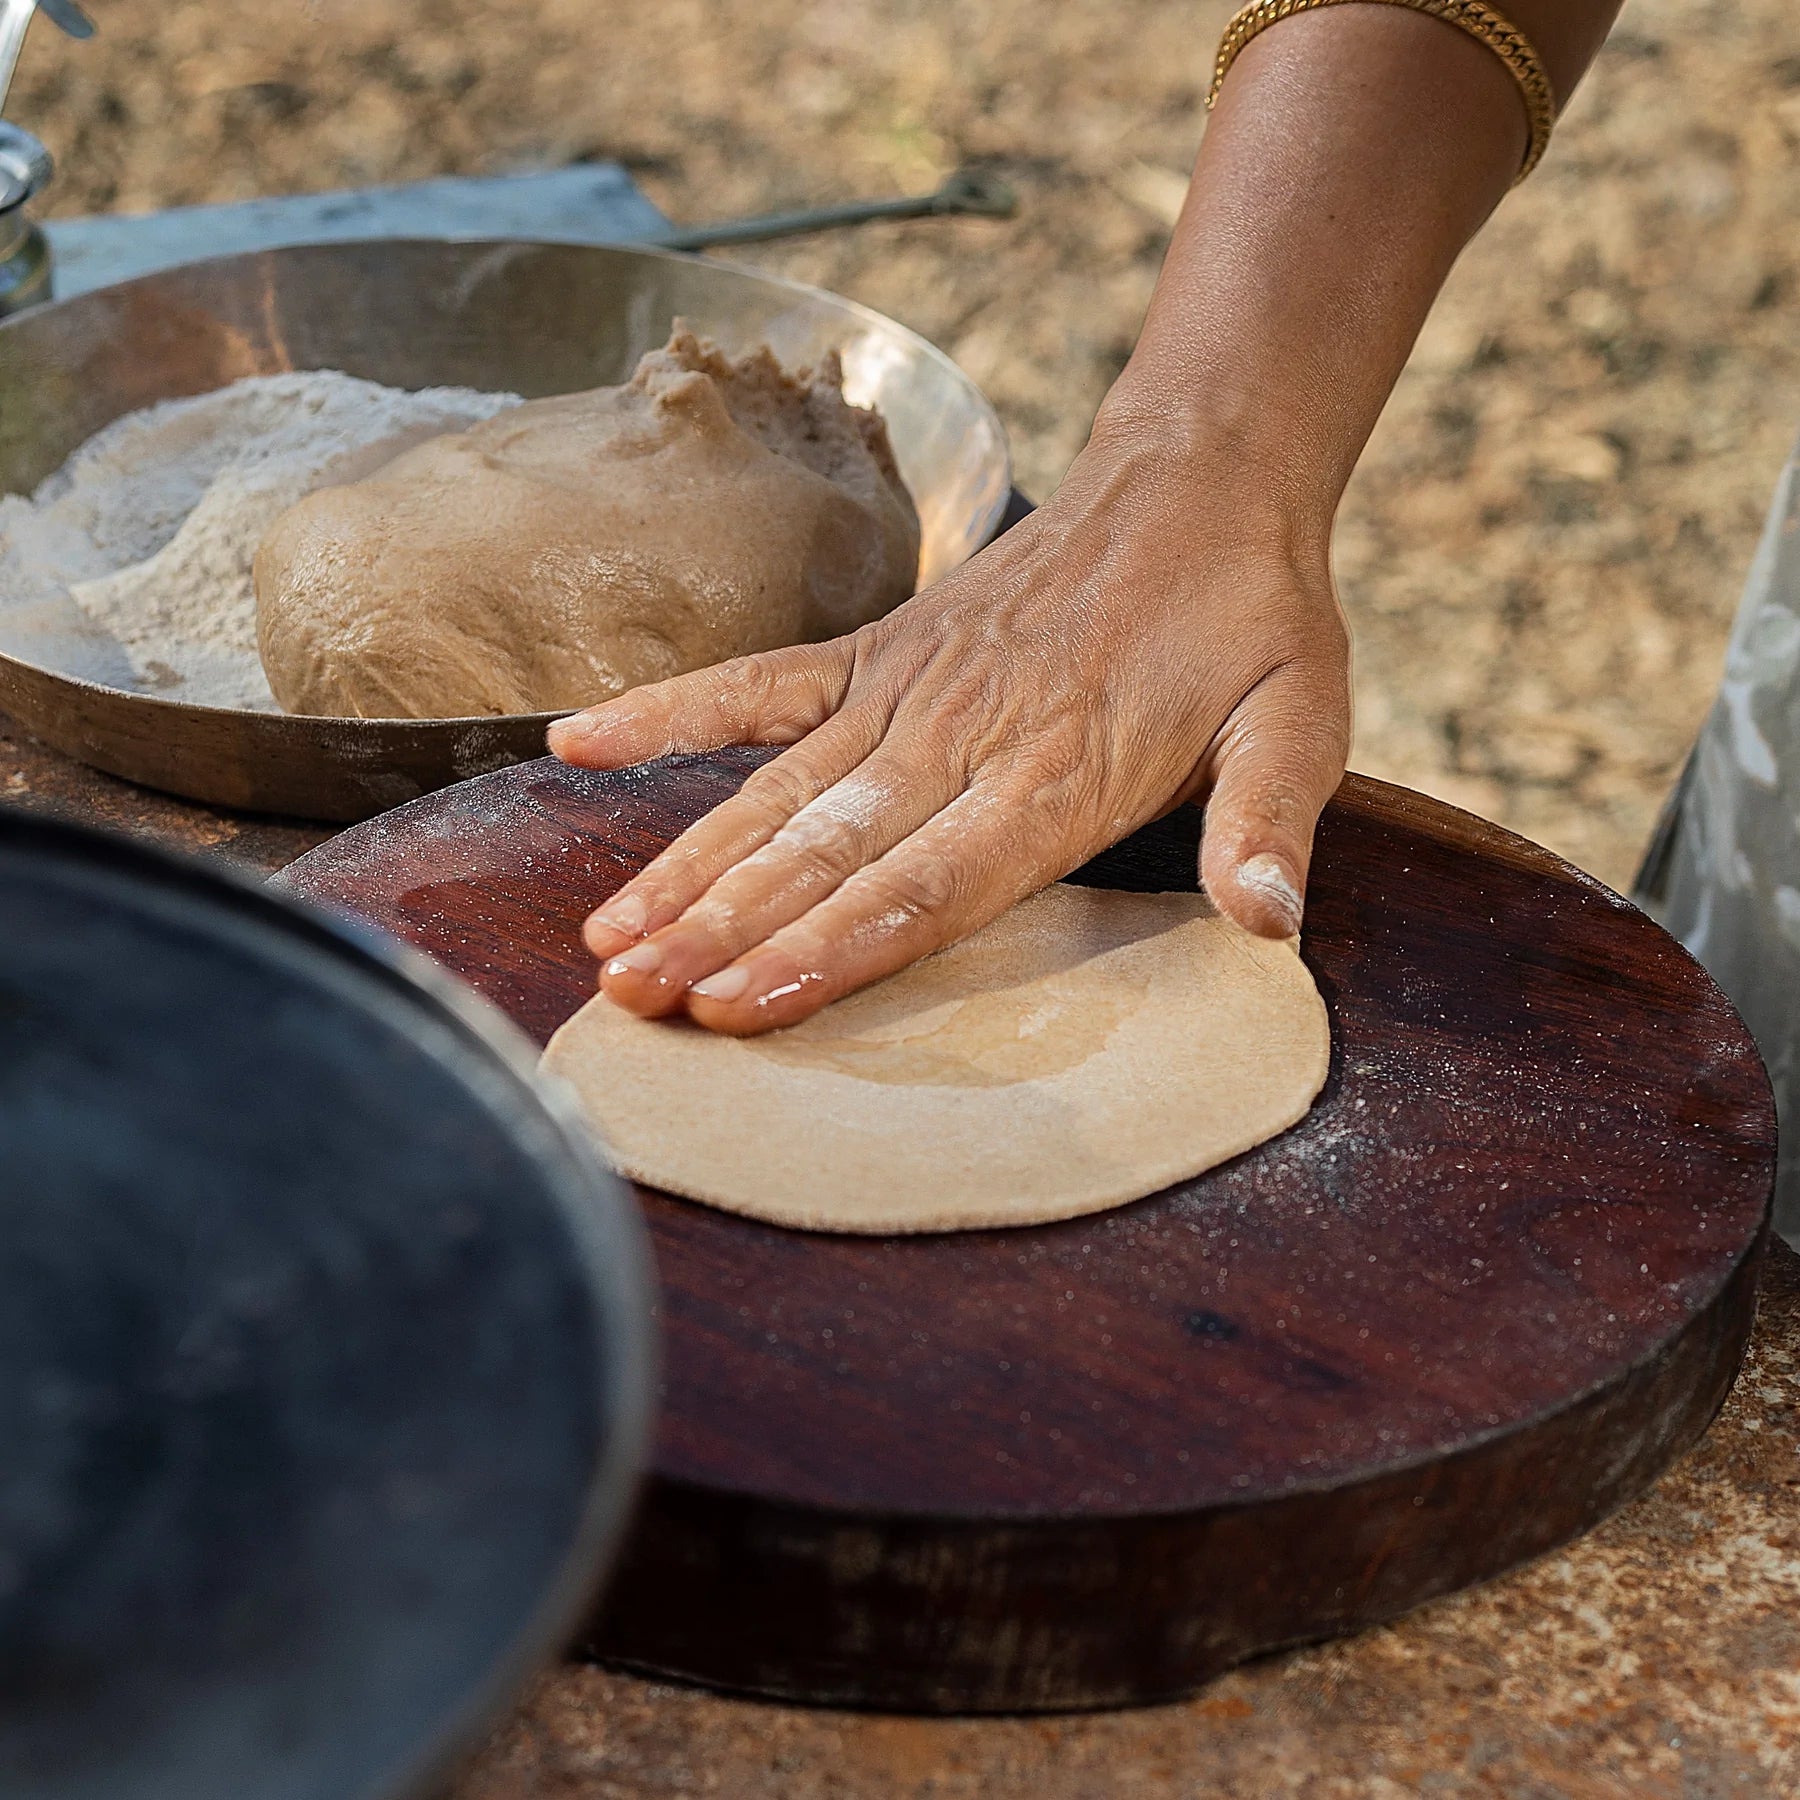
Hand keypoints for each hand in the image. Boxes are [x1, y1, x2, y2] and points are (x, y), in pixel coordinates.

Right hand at [547, 424, 1350, 1035]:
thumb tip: (1267, 927)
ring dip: (688, 866)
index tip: (738, 1006)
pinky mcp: (878, 651)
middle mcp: (962, 737)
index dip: (827, 948)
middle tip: (635, 997)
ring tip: (609, 939)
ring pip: (777, 792)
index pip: (925, 884)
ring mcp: (906, 689)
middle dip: (725, 930)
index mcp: (1057, 773)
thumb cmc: (1250, 619)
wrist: (1199, 479)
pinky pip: (756, 686)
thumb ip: (1267, 824)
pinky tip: (581, 747)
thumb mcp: (1300, 722)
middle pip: (827, 852)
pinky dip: (669, 714)